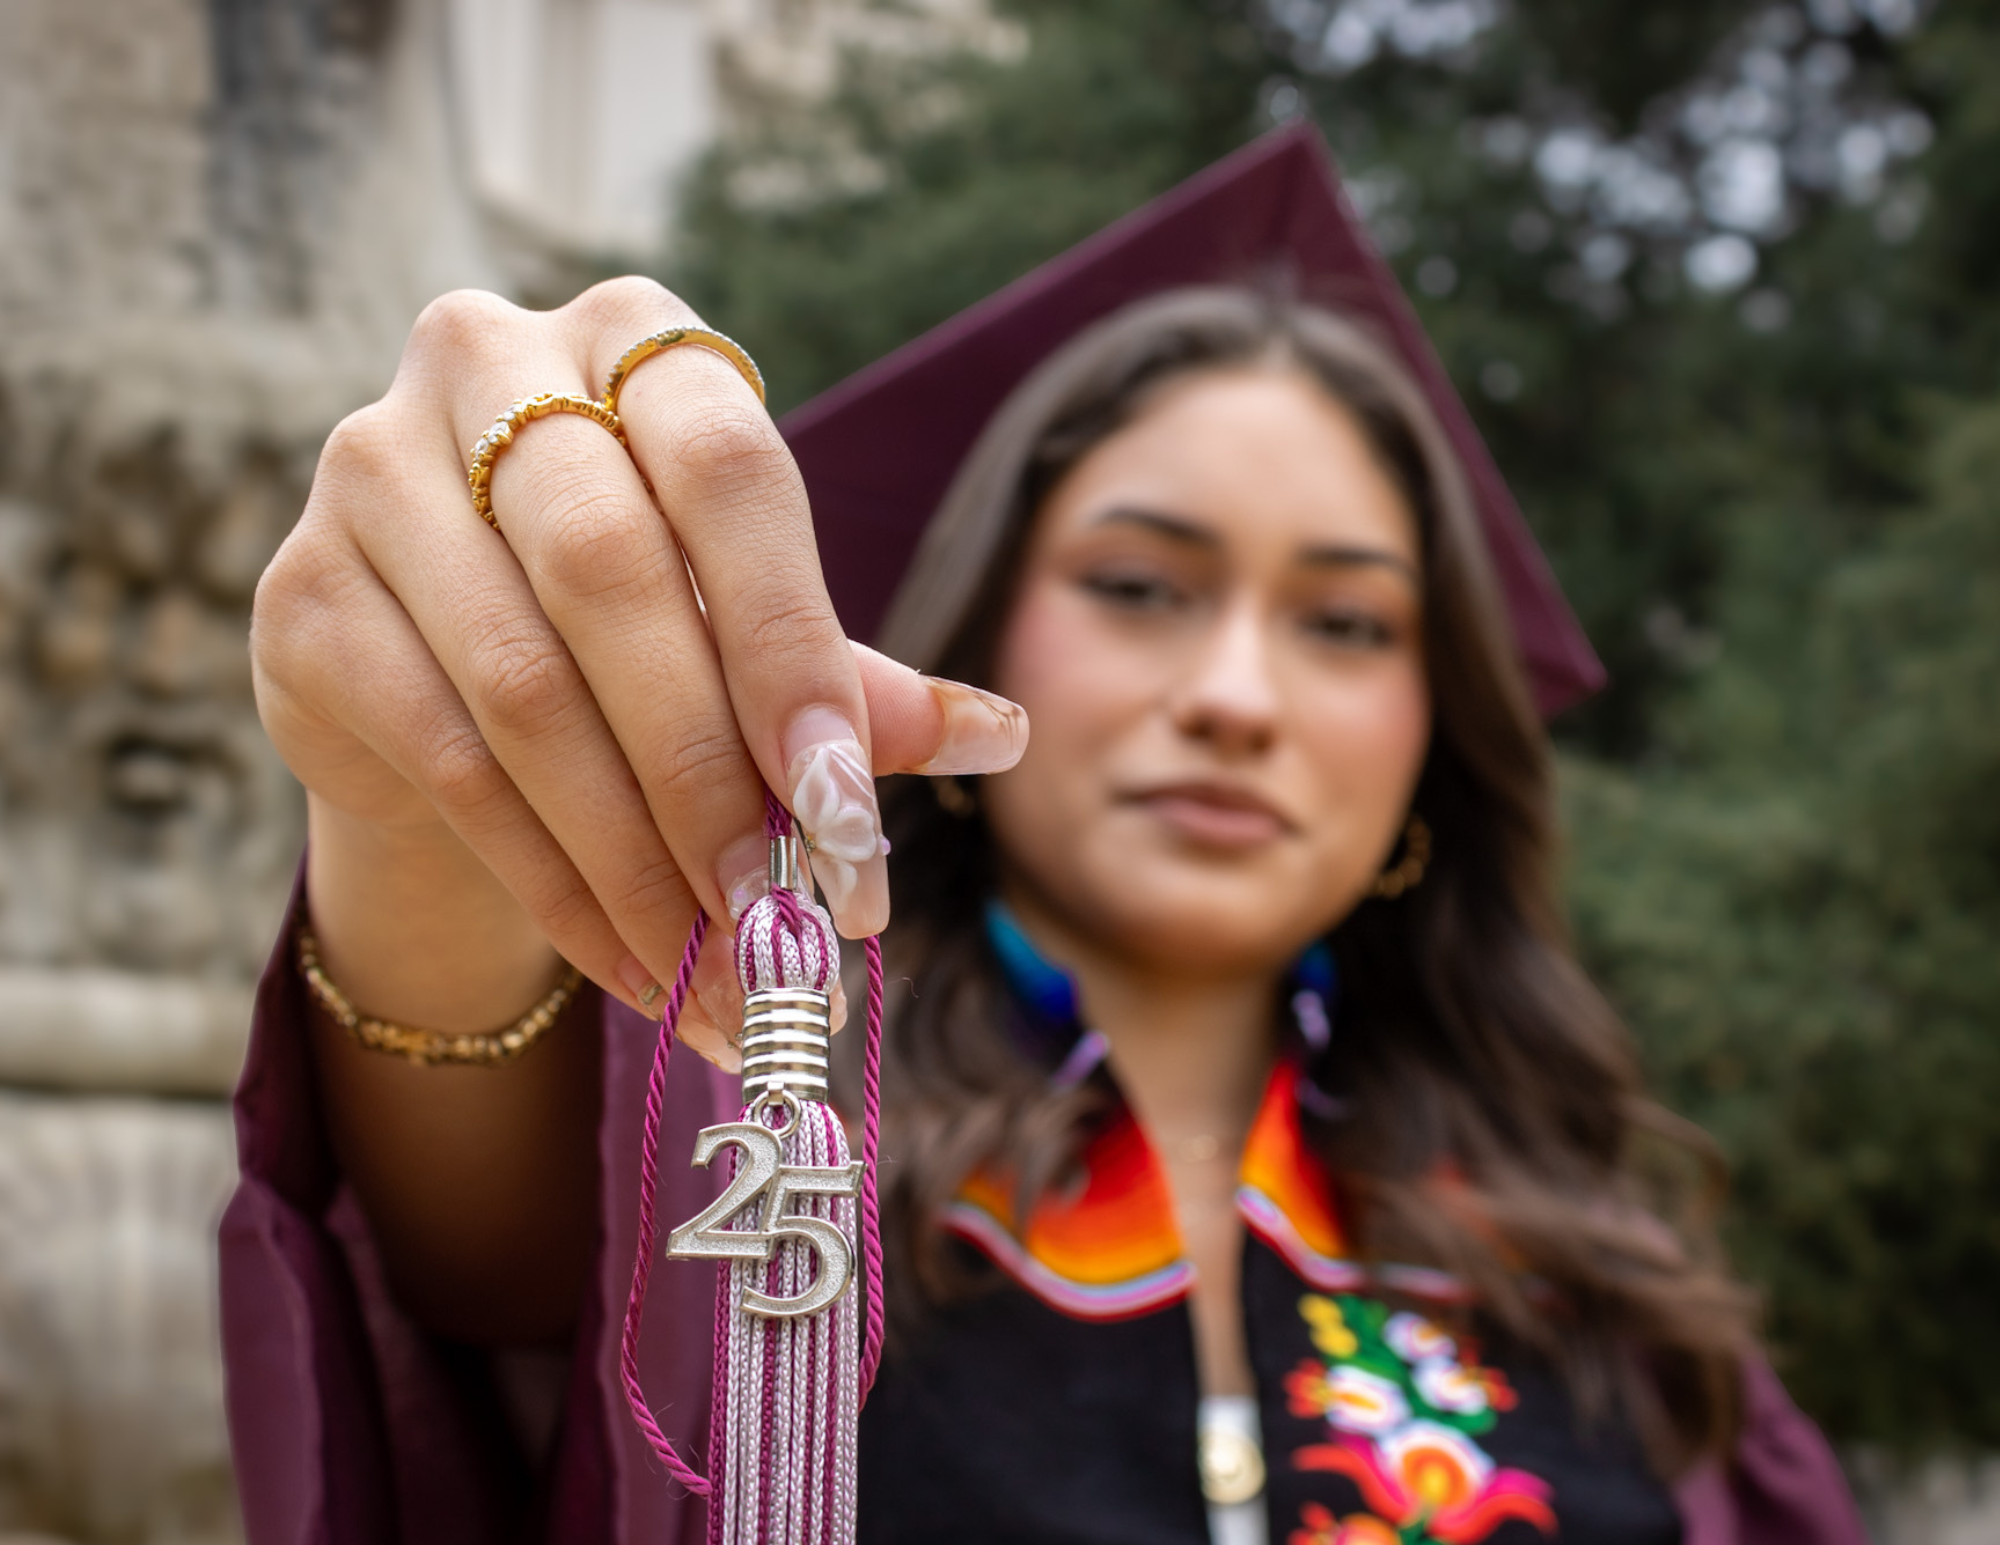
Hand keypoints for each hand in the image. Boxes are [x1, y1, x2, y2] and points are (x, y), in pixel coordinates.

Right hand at [253, 278, 1025, 1061]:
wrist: (440, 658)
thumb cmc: (628, 619)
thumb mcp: (742, 619)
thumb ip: (842, 672)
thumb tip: (998, 732)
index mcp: (634, 340)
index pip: (727, 468)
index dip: (792, 642)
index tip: (847, 808)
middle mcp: (485, 366)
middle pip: (612, 577)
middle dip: (711, 777)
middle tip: (781, 922)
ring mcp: (371, 474)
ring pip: (524, 690)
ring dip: (638, 859)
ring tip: (721, 974)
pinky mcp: (302, 596)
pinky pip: (446, 761)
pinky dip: (554, 883)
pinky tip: (632, 963)